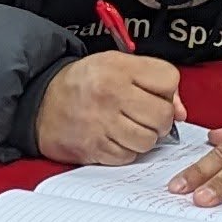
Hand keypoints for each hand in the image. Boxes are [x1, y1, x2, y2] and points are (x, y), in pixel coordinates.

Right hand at [35, 50, 182, 165]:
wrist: (40, 102)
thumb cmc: (83, 84)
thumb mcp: (115, 65)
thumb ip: (153, 80)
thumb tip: (181, 112)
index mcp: (118, 68)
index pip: (168, 79)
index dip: (168, 90)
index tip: (156, 94)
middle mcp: (111, 94)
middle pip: (163, 115)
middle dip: (160, 119)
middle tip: (145, 116)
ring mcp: (102, 123)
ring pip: (148, 140)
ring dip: (144, 138)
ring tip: (130, 128)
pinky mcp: (93, 148)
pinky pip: (128, 156)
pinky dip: (126, 151)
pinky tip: (115, 138)